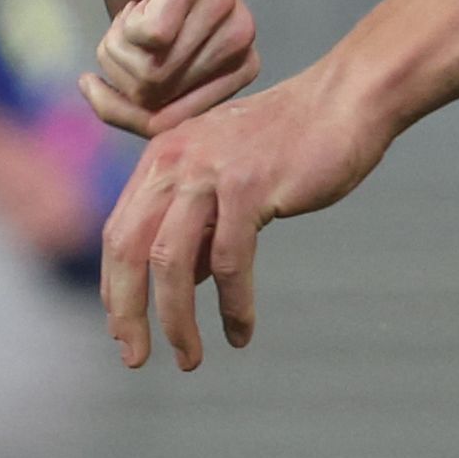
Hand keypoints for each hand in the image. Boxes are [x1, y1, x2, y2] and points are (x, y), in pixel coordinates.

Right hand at [0, 0, 259, 131]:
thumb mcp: (151, 64)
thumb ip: (158, 107)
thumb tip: (154, 148)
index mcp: (242, 63)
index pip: (175, 127)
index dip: (129, 112)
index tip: (121, 76)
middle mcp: (242, 35)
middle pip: (155, 101)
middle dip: (119, 75)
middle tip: (128, 30)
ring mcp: (221, 5)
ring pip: (147, 72)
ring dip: (116, 48)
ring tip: (134, 11)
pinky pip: (147, 38)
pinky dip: (120, 27)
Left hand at [101, 68, 391, 368]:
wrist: (345, 99)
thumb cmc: (292, 140)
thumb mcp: (227, 174)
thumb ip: (199, 221)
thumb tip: (181, 282)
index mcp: (164, 154)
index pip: (117, 231)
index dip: (114, 287)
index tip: (121, 331)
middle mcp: (176, 158)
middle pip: (127, 247)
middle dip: (126, 311)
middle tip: (134, 357)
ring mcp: (211, 170)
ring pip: (171, 261)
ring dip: (175, 320)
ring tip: (188, 358)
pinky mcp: (249, 185)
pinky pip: (228, 262)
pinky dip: (233, 305)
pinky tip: (240, 331)